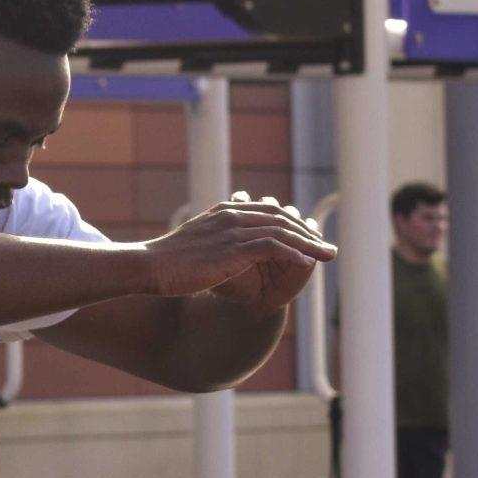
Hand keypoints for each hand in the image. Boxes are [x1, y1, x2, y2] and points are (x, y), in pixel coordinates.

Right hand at [141, 193, 335, 311]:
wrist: (149, 266)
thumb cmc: (167, 262)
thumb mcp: (194, 244)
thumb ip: (212, 239)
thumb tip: (218, 250)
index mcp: (225, 213)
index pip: (268, 212)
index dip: (292, 224)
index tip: (309, 237)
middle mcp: (232, 216)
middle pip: (280, 219)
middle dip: (307, 233)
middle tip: (328, 247)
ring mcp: (232, 231)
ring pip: (281, 232)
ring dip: (309, 244)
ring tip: (327, 256)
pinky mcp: (232, 249)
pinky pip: (272, 247)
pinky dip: (292, 253)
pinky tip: (306, 263)